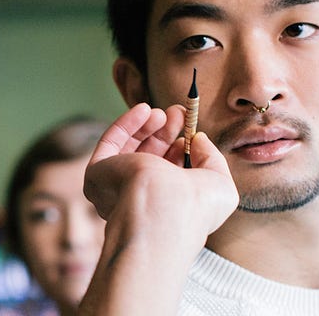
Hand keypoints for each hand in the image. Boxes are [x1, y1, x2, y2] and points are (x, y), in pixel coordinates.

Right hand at [84, 103, 238, 244]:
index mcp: (164, 206)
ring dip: (148, 125)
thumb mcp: (219, 182)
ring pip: (128, 149)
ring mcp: (117, 188)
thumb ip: (211, 157)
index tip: (191, 130)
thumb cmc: (195, 206)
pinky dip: (127, 123)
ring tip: (164, 112)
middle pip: (150, 157)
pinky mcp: (98, 175)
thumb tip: (199, 139)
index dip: (180, 149)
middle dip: (166, 131)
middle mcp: (139, 199)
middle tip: (179, 112)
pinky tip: (144, 110)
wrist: (162, 209)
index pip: (168, 174)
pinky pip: (110, 144)